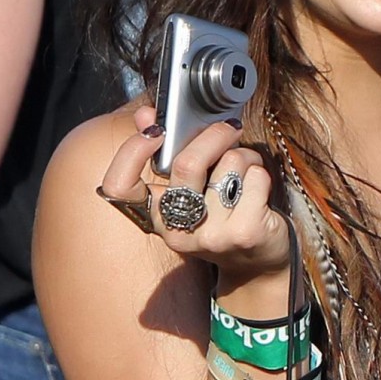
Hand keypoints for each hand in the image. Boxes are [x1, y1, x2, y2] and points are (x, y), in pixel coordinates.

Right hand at [98, 105, 290, 295]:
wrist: (258, 265)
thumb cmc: (223, 218)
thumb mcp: (191, 189)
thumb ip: (169, 151)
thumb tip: (146, 114)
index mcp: (156, 216)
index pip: (119, 186)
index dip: (131, 153)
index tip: (155, 132)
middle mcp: (177, 230)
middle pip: (186, 164)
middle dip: (213, 136)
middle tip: (229, 128)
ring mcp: (210, 235)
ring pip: (228, 164)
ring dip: (244, 158)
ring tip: (245, 174)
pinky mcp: (243, 233)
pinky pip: (254, 177)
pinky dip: (261, 173)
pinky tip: (258, 188)